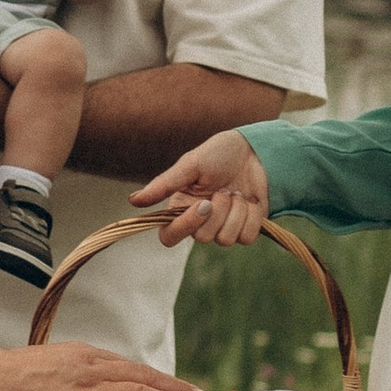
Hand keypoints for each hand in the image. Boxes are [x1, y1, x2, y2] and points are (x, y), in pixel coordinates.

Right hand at [133, 131, 270, 247]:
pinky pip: (246, 237)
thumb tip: (133, 201)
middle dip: (218, 211)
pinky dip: (252, 216)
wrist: (257, 150)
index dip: (185, 225)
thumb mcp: (190, 164)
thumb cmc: (220, 153)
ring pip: (226, 240)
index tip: (204, 204)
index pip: (169, 236)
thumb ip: (164, 184)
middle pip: (202, 238)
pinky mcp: (245, 229)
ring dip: (236, 212)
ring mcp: (223, 227)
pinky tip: (251, 200)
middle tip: (224, 189)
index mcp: (181, 206)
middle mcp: (199, 221)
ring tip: (237, 192)